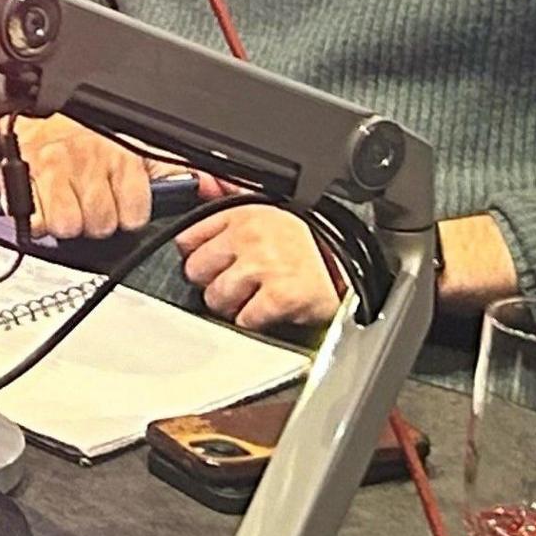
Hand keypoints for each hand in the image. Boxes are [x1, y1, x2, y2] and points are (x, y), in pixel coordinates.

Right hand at [13, 115, 206, 240]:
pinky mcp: (25, 180)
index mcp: (121, 154)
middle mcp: (88, 159)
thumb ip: (178, 171)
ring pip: (71, 226)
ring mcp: (54, 169)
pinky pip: (37, 222)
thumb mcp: (140, 150)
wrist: (35, 117)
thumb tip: (215, 187)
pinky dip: (40, 220)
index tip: (118, 204)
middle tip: (90, 203)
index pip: (134, 213)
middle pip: (102, 224)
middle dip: (96, 220)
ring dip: (69, 221)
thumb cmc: (89, 139)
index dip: (126, 215)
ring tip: (69, 203)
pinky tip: (46, 205)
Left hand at [176, 206, 340, 334]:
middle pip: (196, 271)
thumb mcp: (262, 220)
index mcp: (242, 214)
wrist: (348, 270)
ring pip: (216, 298)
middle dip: (213, 283)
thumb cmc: (304, 249)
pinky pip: (243, 320)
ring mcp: (265, 265)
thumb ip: (222, 218)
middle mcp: (251, 235)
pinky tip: (270, 310)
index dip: (198, 257)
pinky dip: (255, 322)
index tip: (213, 265)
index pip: (187, 238)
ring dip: (233, 306)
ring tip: (256, 297)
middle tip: (239, 284)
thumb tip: (188, 215)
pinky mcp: (280, 295)